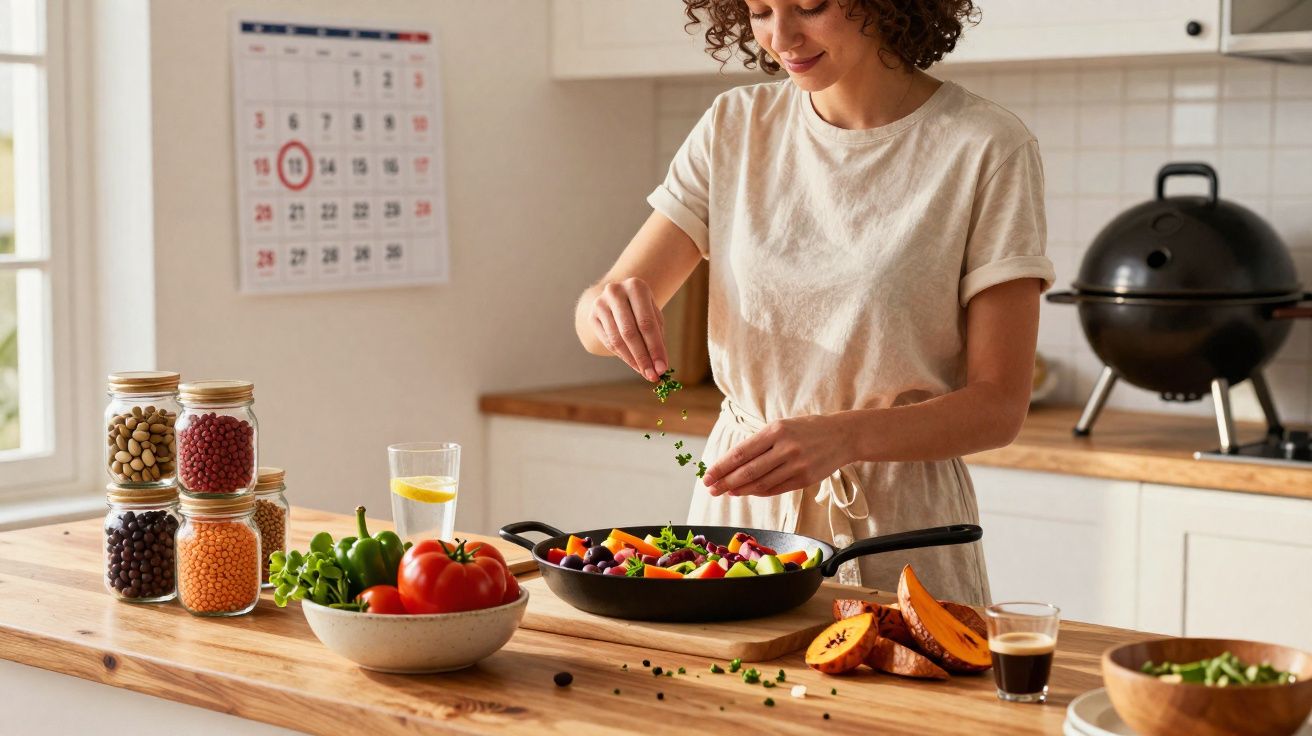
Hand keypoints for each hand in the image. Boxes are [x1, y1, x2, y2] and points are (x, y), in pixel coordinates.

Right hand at [588, 277, 668, 381]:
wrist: (619, 295)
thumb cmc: (642, 308)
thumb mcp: (654, 315)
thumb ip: (658, 337)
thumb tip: (660, 366)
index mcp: (636, 286)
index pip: (646, 323)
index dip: (655, 348)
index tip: (662, 368)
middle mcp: (615, 292)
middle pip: (629, 332)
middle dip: (643, 357)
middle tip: (652, 376)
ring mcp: (600, 303)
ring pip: (617, 340)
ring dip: (632, 360)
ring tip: (644, 373)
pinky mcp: (592, 316)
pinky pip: (608, 342)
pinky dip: (622, 356)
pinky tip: (633, 364)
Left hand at [702, 414, 851, 497]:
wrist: (842, 436)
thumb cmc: (807, 429)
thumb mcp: (782, 426)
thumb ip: (760, 443)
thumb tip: (732, 463)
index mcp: (776, 430)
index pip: (741, 453)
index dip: (721, 467)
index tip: (707, 475)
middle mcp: (785, 448)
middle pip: (747, 471)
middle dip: (725, 482)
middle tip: (710, 488)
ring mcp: (796, 465)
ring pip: (760, 483)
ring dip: (740, 490)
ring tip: (726, 491)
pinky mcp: (805, 479)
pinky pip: (775, 489)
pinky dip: (758, 492)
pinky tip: (746, 492)